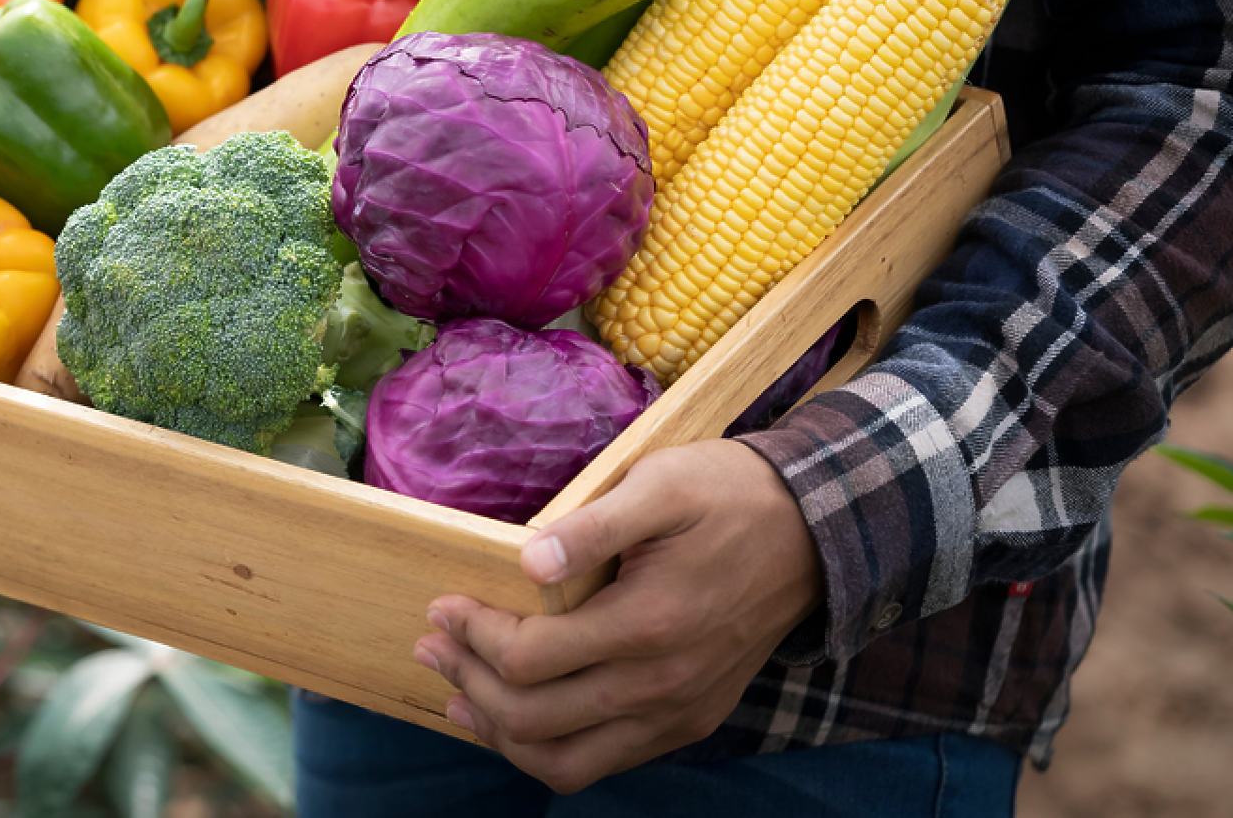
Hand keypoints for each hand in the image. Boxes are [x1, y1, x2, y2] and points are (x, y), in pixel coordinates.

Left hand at [413, 439, 822, 793]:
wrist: (813, 532)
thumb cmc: (727, 496)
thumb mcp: (660, 483)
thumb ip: (592, 526)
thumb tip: (528, 563)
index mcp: (648, 625)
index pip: (530, 659)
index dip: (473, 635)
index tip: (443, 605)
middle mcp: (661, 686)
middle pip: (533, 719)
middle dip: (468, 681)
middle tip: (431, 645)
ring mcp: (676, 713)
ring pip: (564, 761)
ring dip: (499, 733)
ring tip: (457, 694)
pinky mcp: (687, 720)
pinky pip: (602, 761)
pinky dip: (547, 748)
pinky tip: (516, 716)